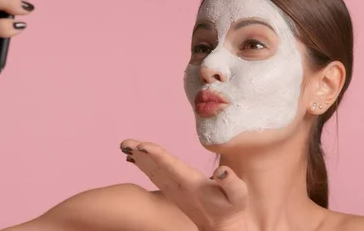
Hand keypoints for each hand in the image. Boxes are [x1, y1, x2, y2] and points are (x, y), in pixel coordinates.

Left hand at [120, 139, 249, 230]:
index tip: (142, 146)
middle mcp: (179, 187)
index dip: (156, 155)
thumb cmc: (232, 208)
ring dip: (138, 158)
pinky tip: (132, 157)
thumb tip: (222, 170)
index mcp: (192, 184)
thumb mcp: (238, 195)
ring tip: (124, 145)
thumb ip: (231, 182)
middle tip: (124, 142)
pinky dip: (142, 165)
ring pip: (152, 171)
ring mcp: (173, 190)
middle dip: (140, 153)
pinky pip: (154, 176)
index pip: (171, 166)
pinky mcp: (172, 191)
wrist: (222, 228)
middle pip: (156, 167)